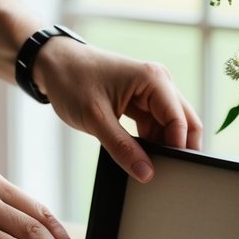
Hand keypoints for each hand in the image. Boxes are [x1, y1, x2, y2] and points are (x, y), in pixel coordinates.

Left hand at [34, 41, 202, 180]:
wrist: (54, 64)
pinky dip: (152, 141)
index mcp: (153, 79)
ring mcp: (151, 91)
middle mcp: (159, 82)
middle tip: (168, 174)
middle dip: (179, 147)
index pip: (180, 120)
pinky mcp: (142, 100)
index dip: (178, 148)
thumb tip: (147, 173)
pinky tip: (141, 156)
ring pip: (171, 126)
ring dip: (164, 146)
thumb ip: (122, 147)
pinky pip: (156, 125)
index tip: (168, 172)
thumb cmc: (72, 80)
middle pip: (185, 121)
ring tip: (151, 167)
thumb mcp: (95, 119)